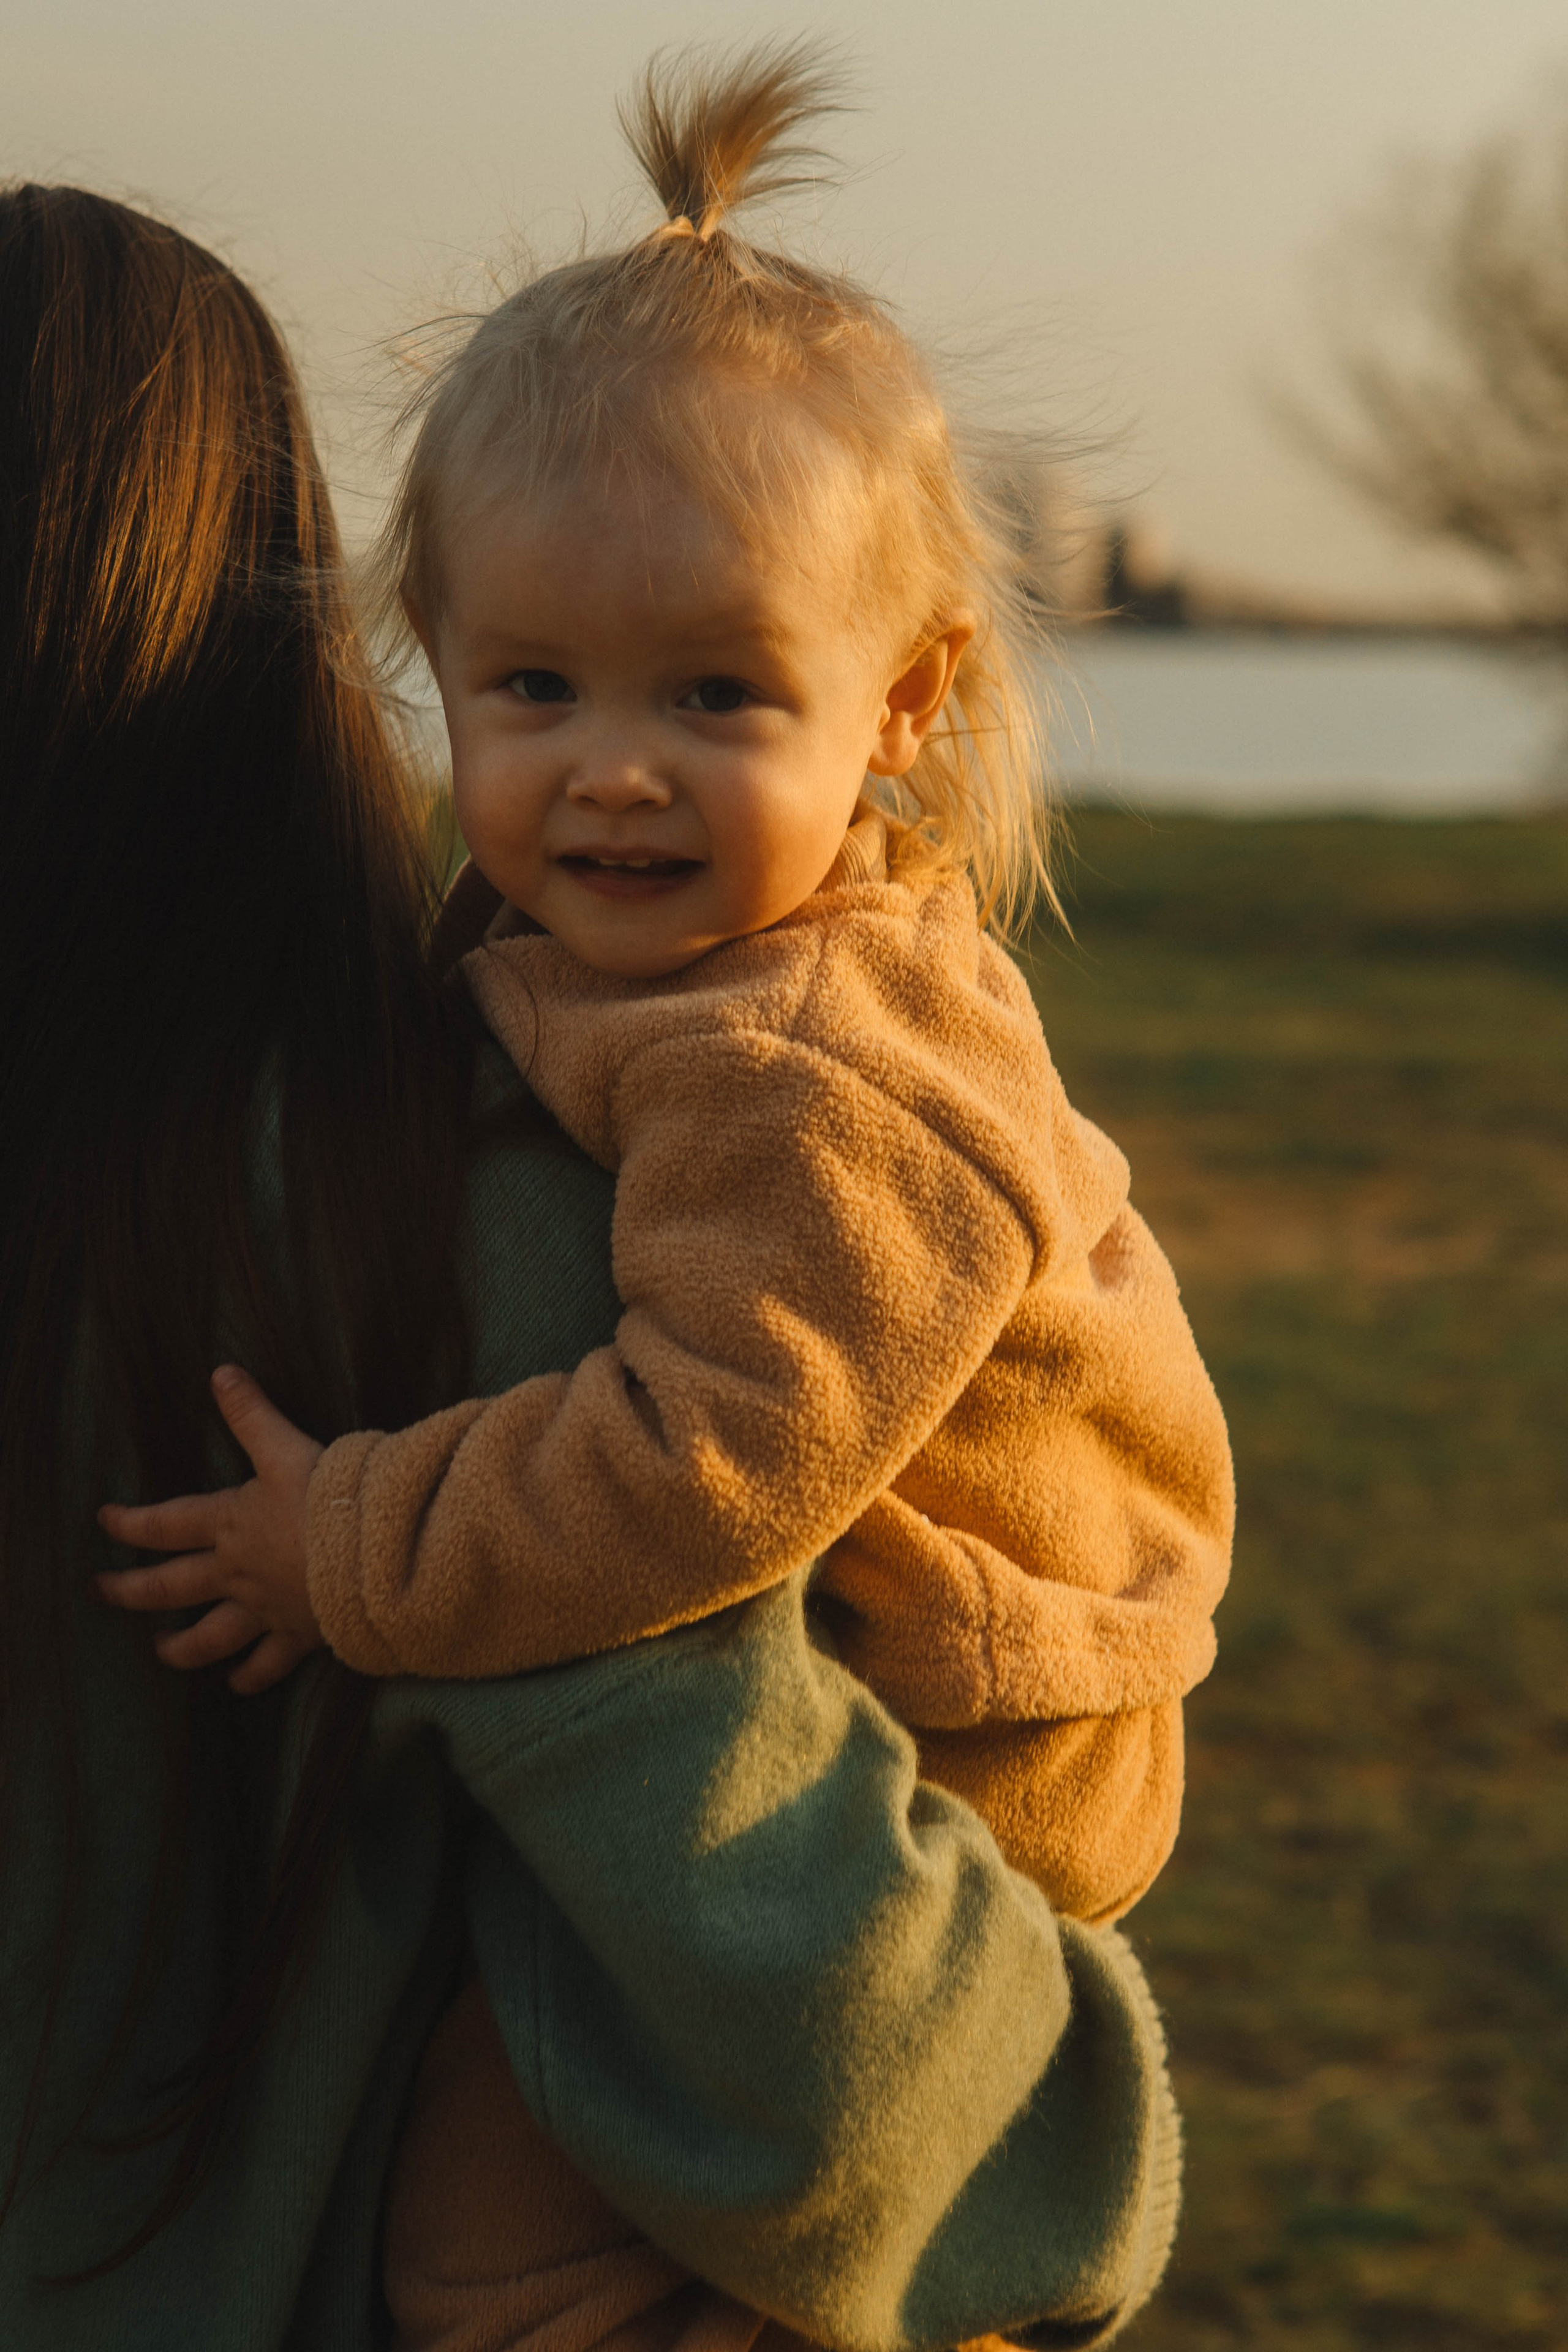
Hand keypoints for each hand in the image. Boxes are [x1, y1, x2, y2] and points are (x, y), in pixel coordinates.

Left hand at [97, 1365, 325, 1694]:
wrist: (377, 1552)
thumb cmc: (333, 1498)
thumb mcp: (287, 1448)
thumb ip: (251, 1413)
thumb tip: (220, 1372)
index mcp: (232, 1523)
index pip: (166, 1523)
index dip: (131, 1522)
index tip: (104, 1520)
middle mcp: (238, 1572)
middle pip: (171, 1587)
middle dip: (131, 1591)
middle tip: (101, 1592)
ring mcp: (265, 1608)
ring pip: (209, 1636)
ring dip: (181, 1647)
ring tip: (161, 1651)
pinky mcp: (299, 1634)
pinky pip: (267, 1664)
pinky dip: (250, 1676)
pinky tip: (236, 1685)